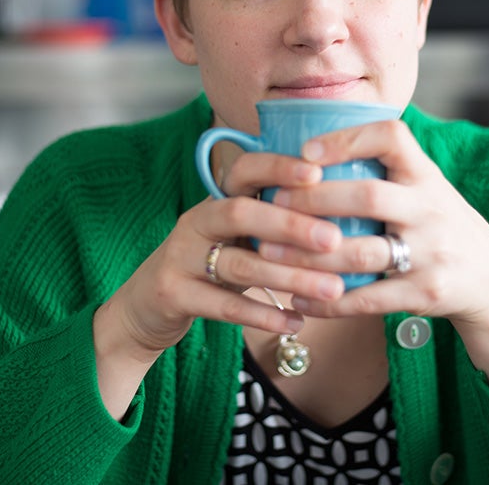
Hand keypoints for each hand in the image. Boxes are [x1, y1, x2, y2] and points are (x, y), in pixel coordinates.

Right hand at [92, 149, 347, 416]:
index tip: (319, 173)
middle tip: (334, 239)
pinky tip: (296, 321)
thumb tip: (345, 214)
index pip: (244, 170)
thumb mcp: (236, 238)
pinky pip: (223, 305)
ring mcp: (180, 257)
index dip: (278, 167)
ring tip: (332, 289)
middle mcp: (196, 221)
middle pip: (241, 213)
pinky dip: (263, 314)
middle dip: (290, 224)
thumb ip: (274, 223)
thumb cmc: (209, 267)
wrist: (144, 307)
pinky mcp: (172, 294)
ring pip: (238, 264)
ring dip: (289, 277)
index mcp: (216, 200)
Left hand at [255, 119, 488, 395]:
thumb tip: (309, 149)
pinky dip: (330, 301)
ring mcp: (432, 253)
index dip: (347, 140)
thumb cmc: (441, 228)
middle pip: (368, 196)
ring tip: (268, 251)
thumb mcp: (427, 190)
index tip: (305, 151)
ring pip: (362, 252)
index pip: (392, 137)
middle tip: (272, 203)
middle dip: (314, 199)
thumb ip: (385, 172)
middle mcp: (432, 209)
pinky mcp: (426, 293)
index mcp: (427, 176)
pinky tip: (298, 298)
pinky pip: (369, 298)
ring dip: (309, 254)